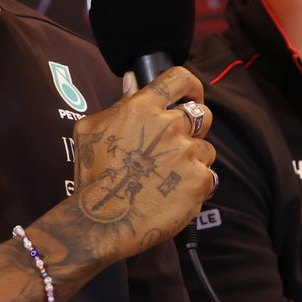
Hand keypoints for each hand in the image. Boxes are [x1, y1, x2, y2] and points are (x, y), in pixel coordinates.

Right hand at [43, 66, 214, 275]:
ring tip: (169, 177)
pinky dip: (195, 185)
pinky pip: (209, 176)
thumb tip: (132, 80)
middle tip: (176, 147)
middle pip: (201, 114)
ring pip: (206, 148)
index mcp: (143, 108)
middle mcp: (169, 126)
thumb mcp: (92, 130)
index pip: (180, 79)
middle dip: (193, 128)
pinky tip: (175, 194)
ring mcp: (186, 153)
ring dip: (192, 160)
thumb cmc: (93, 177)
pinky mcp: (199, 180)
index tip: (190, 97)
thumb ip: (119, 103)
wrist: (102, 222)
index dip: (190, 87)